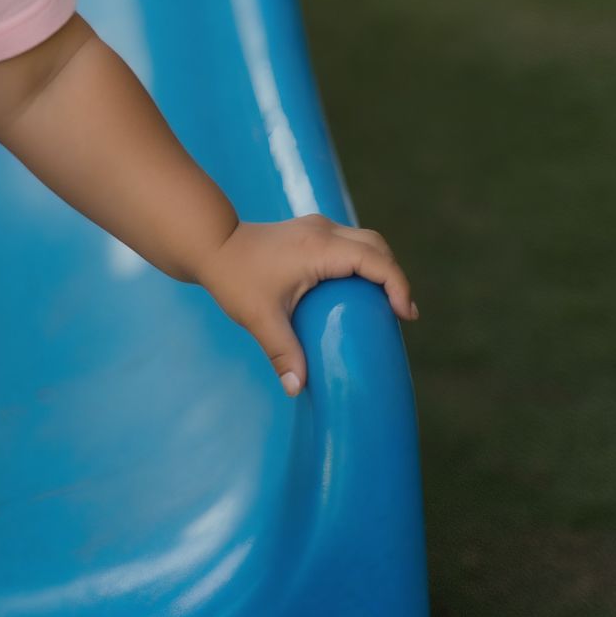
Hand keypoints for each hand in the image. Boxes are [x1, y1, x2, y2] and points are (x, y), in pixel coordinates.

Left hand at [197, 215, 418, 395]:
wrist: (210, 243)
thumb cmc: (234, 277)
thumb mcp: (259, 318)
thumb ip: (282, 352)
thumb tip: (298, 389)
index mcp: (318, 248)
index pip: (374, 260)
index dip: (397, 285)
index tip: (405, 315)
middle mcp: (322, 231)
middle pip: (377, 245)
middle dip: (394, 277)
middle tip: (401, 314)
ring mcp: (316, 227)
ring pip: (365, 240)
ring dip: (380, 266)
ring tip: (385, 303)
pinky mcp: (309, 230)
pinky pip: (349, 242)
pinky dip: (363, 261)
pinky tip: (359, 289)